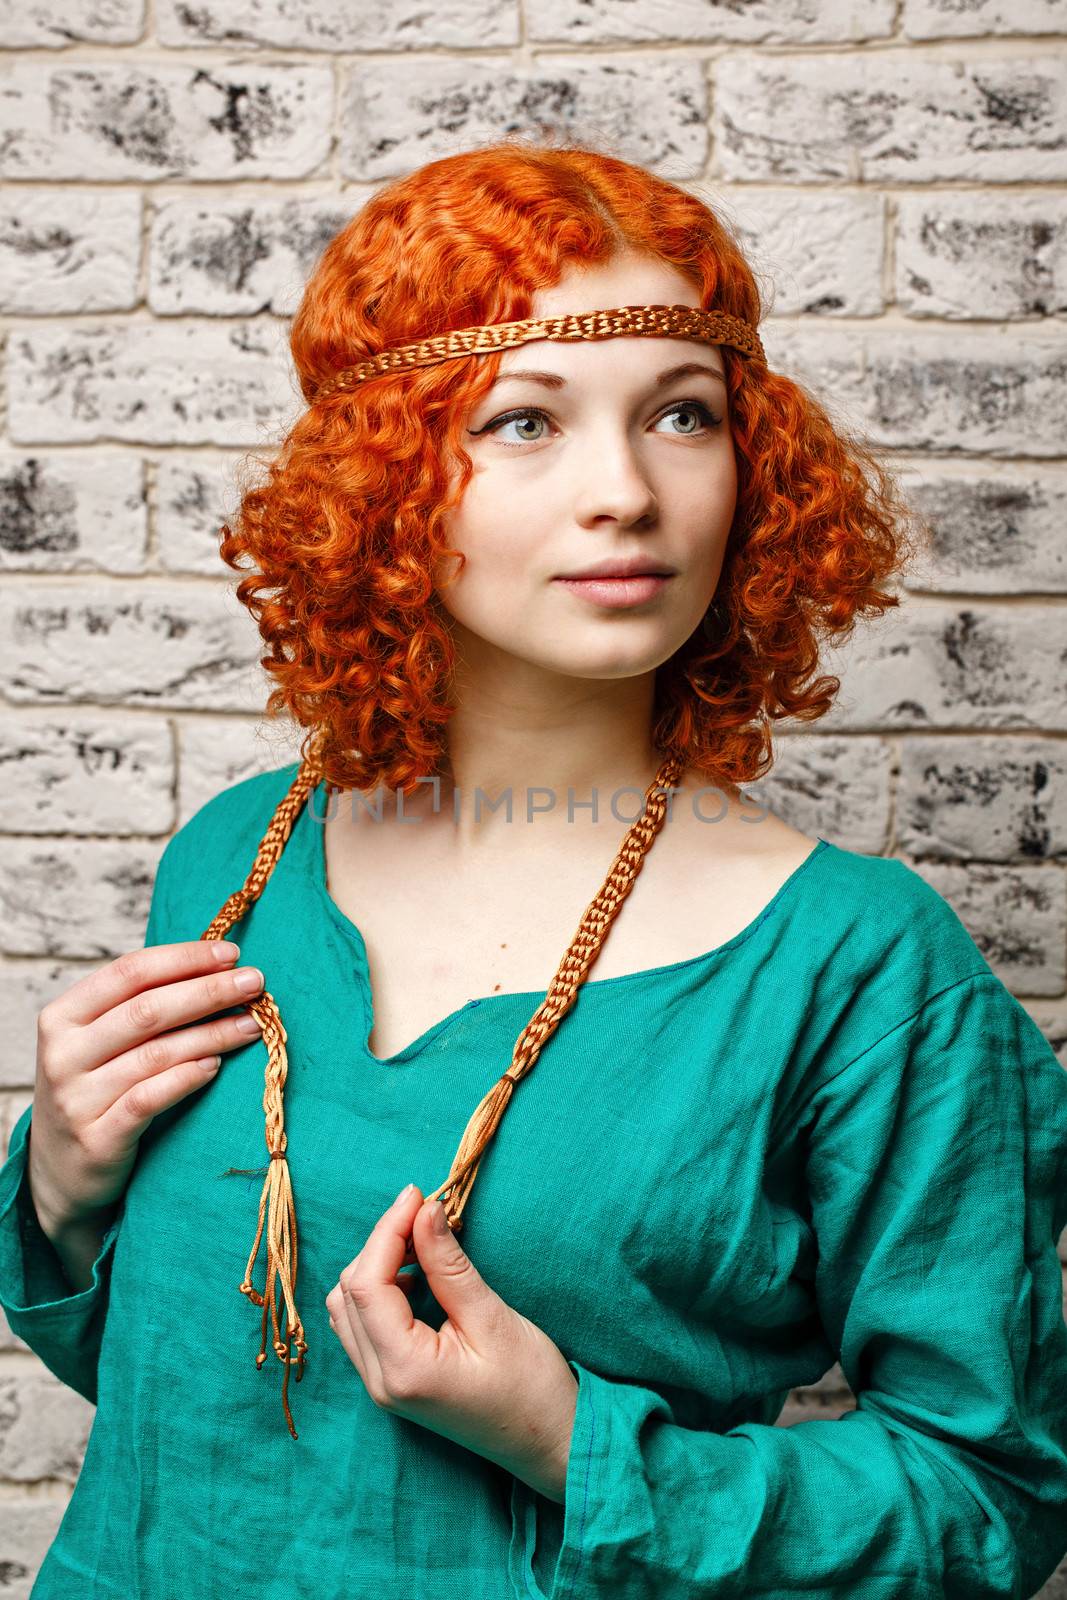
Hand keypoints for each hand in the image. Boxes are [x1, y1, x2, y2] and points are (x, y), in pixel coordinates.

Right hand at [29, 939, 264, 1237]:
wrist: (60, 1171)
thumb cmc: (94, 1090)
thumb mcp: (99, 1042)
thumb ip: (140, 1006)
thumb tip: (216, 968)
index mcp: (62, 1016)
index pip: (129, 972)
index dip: (184, 959)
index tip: (231, 954)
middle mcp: (64, 1054)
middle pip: (147, 1010)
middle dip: (208, 991)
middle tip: (255, 982)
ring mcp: (76, 1099)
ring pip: (156, 1054)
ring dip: (212, 1034)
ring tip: (252, 1024)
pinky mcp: (97, 1138)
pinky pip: (149, 1099)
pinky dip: (186, 1078)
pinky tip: (216, 1066)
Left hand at [326, 1184, 578, 1502]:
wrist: (552, 1444)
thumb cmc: (532, 1387)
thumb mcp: (493, 1317)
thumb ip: (449, 1265)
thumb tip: (423, 1211)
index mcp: (403, 1369)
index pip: (367, 1284)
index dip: (386, 1231)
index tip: (417, 1194)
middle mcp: (380, 1382)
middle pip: (348, 1294)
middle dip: (380, 1244)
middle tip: (422, 1212)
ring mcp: (382, 1388)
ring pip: (348, 1310)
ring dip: (376, 1268)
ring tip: (420, 1243)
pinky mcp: (392, 1385)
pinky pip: (363, 1328)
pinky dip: (380, 1293)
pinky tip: (416, 1278)